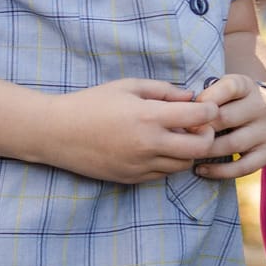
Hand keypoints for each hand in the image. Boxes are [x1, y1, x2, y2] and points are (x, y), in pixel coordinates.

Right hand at [34, 79, 220, 183]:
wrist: (56, 132)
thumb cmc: (91, 103)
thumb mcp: (128, 86)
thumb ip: (164, 90)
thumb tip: (192, 97)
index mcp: (149, 117)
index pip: (200, 117)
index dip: (210, 111)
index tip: (205, 107)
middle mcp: (148, 144)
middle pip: (200, 148)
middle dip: (206, 136)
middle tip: (197, 126)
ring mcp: (140, 165)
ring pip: (183, 165)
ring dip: (188, 151)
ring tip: (176, 136)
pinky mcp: (131, 178)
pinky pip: (163, 174)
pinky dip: (168, 162)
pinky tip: (158, 148)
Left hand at [190, 73, 265, 179]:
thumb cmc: (232, 101)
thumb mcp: (222, 88)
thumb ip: (204, 96)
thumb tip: (179, 111)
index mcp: (247, 87)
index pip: (228, 88)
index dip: (204, 100)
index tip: (188, 111)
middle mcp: (260, 107)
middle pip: (225, 118)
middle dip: (199, 129)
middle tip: (180, 136)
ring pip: (232, 144)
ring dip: (206, 150)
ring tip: (187, 153)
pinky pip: (243, 167)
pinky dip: (219, 171)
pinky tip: (201, 169)